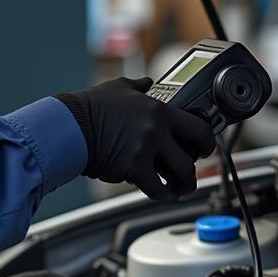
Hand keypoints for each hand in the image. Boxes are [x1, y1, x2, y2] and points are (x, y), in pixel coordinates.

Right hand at [57, 76, 214, 199]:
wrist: (70, 125)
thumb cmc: (90, 107)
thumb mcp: (118, 88)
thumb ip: (138, 86)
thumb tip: (147, 83)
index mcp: (159, 110)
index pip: (197, 127)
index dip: (207, 141)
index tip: (204, 147)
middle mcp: (157, 130)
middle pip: (192, 156)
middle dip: (196, 167)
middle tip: (191, 172)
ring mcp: (146, 150)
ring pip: (180, 175)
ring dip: (184, 185)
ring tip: (181, 188)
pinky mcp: (133, 168)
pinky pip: (156, 188)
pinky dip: (161, 194)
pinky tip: (161, 193)